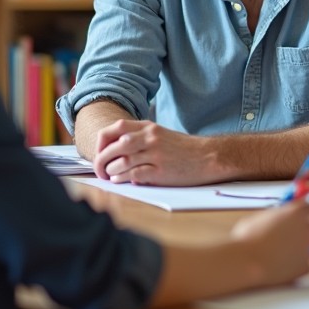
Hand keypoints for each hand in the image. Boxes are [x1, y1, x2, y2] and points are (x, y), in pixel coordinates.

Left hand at [93, 119, 213, 184]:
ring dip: (111, 171)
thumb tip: (115, 150)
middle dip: (101, 160)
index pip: (115, 128)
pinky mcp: (160, 171)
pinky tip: (120, 180)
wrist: (209, 157)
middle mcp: (151, 138)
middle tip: (100, 170)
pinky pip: (133, 174)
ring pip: (122, 161)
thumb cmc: (184, 149)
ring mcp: (156, 154)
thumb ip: (140, 138)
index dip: (102, 141)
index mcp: (149, 127)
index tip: (101, 153)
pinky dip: (122, 179)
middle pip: (115, 146)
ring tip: (110, 176)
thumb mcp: (162, 135)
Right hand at [232, 202, 308, 285]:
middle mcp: (306, 228)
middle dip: (298, 231)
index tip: (296, 216)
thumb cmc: (247, 239)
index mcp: (296, 211)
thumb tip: (276, 217)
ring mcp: (308, 248)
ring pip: (306, 246)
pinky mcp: (306, 266)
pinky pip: (303, 264)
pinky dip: (294, 265)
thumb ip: (274, 215)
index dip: (301, 213)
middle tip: (283, 237)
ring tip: (275, 254)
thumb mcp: (259, 217)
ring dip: (296, 249)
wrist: (245, 263)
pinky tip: (279, 266)